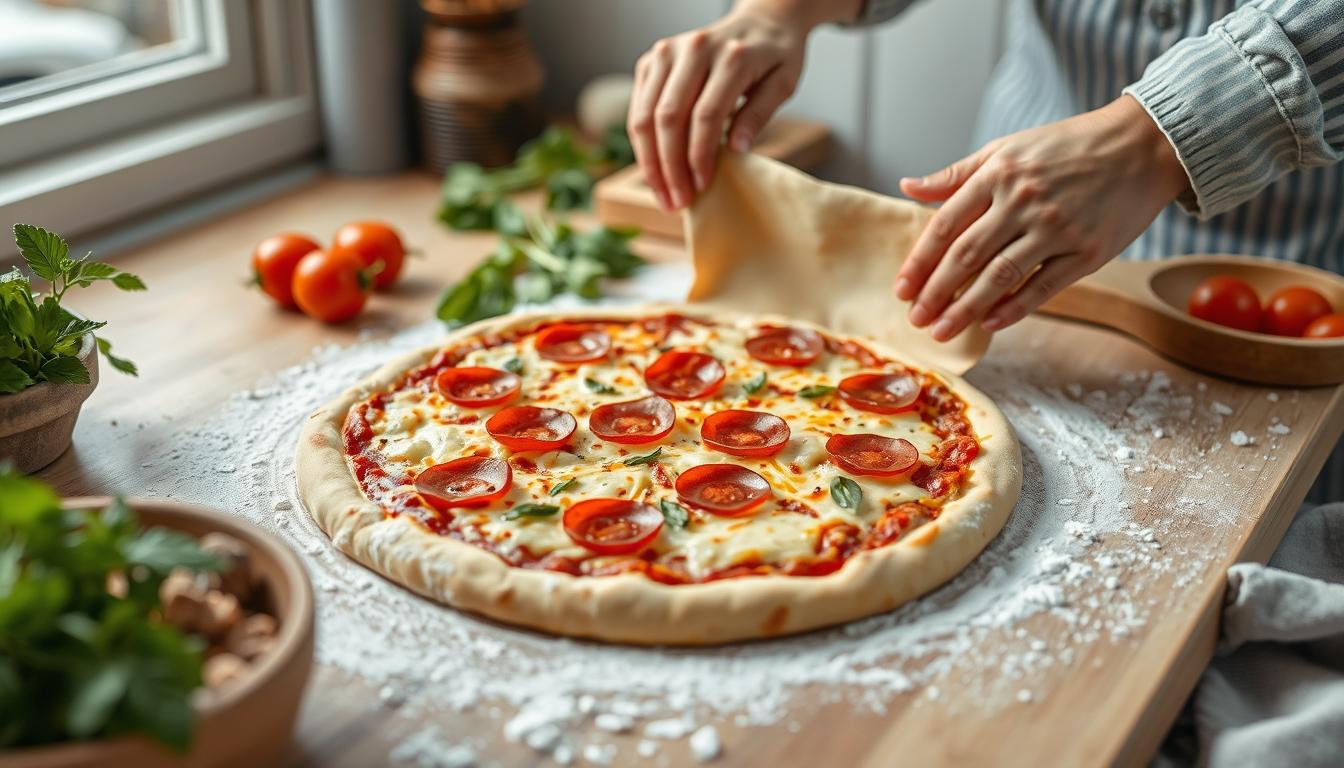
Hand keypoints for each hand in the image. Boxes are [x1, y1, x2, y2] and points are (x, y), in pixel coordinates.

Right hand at [627, 0, 859, 210]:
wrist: (761, 18)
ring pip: (645, 115)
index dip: (699, 155)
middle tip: (677, 201)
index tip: (701, 187)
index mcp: (731, 55)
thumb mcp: (784, 82)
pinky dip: (643, 142)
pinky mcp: (653, 59)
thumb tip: (736, 151)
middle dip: (669, 166)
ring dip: (649, 161)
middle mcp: (694, 49)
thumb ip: (760, 113)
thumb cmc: (776, 54)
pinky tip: (656, 169)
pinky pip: (639, 107)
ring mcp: (667, 51)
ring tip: (663, 194)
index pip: (706, 114)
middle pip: (668, 116)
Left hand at [894, 95, 1189, 340]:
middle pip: (966, 255)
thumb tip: (907, 187)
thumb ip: (956, 174)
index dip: (919, 261)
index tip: (902, 288)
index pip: (945, 225)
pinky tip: (990, 324)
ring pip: (1000, 276)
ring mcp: (1057, 227)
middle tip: (915, 319)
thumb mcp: (1006, 149)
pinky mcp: (1088, 251)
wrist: (1141, 145)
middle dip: (935, 292)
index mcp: (998, 174)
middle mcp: (1023, 201)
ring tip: (942, 330)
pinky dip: (1014, 308)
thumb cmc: (1067, 147)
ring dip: (966, 308)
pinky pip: (1043, 287)